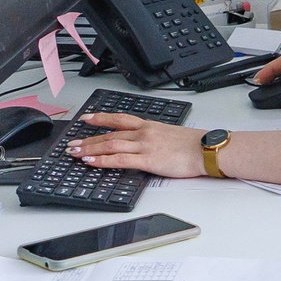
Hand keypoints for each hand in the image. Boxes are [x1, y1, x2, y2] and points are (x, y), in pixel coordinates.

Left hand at [65, 114, 208, 178]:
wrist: (208, 149)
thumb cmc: (196, 145)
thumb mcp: (173, 135)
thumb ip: (158, 138)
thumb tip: (151, 145)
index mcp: (150, 126)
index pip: (119, 119)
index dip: (101, 118)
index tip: (87, 118)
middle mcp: (144, 133)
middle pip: (110, 134)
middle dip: (88, 138)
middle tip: (72, 143)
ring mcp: (145, 145)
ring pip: (110, 144)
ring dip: (89, 148)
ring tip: (75, 153)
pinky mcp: (148, 160)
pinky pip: (119, 159)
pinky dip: (102, 160)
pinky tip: (91, 162)